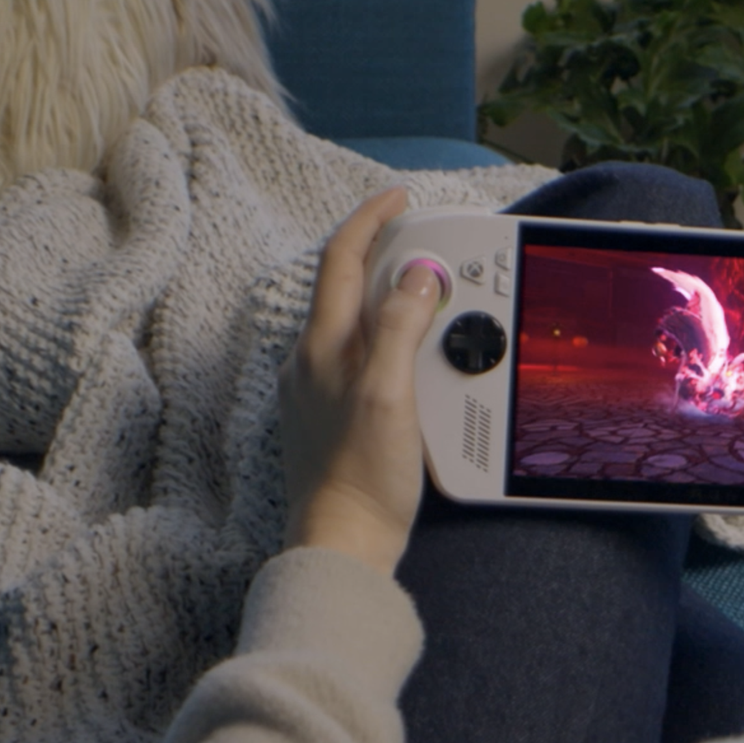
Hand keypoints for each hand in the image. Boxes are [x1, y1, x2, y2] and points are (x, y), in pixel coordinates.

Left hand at [279, 188, 442, 573]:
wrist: (342, 543)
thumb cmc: (362, 477)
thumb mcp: (389, 393)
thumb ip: (399, 328)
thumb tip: (416, 276)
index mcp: (321, 347)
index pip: (342, 260)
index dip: (370, 219)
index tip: (400, 199)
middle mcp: (311, 362)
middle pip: (347, 285)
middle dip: (386, 255)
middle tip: (427, 244)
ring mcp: (317, 389)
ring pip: (355, 321)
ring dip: (391, 298)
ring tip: (432, 299)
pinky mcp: (330, 416)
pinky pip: (360, 356)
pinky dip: (389, 339)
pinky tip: (415, 357)